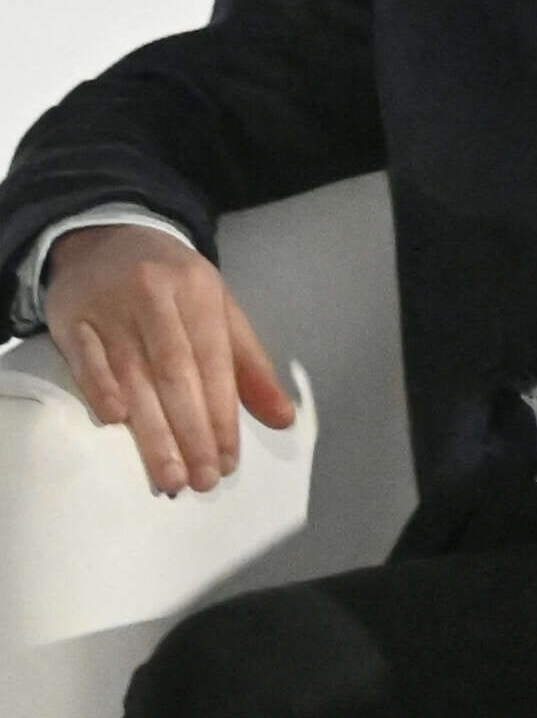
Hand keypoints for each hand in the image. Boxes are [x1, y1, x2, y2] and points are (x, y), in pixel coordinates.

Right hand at [42, 227, 298, 499]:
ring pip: (132, 374)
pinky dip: (99, 389)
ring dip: (151, 431)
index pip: (214, 362)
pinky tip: (115, 423)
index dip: (221, 415)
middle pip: (175, 373)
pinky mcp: (71, 317)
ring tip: (169, 477)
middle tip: (202, 480)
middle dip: (191, 432)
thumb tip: (284, 419)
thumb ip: (249, 366)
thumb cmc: (172, 285)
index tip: (228, 461)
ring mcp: (110, 306)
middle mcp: (155, 295)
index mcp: (199, 291)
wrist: (105, 238)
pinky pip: (85, 358)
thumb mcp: (218, 310)